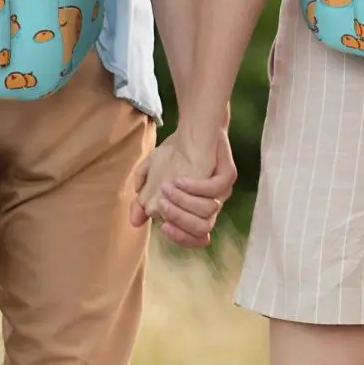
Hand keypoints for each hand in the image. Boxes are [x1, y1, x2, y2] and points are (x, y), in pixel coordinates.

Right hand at [130, 128, 235, 248]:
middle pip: (202, 228)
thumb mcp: (152, 174)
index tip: (162, 226)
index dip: (180, 237)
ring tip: (167, 188)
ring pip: (208, 211)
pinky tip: (179, 179)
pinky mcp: (228, 175)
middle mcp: (211, 204)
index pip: (194, 237)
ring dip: (184, 202)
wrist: (194, 127)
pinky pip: (215, 189)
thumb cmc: (175, 153)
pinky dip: (195, 187)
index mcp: (196, 210)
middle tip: (162, 205)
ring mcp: (222, 191)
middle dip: (179, 220)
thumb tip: (134, 222)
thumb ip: (143, 198)